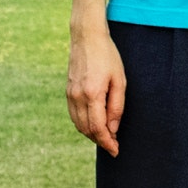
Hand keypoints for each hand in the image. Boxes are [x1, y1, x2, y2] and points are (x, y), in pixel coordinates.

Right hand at [67, 23, 125, 156]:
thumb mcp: (119, 80)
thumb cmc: (108, 56)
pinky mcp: (67, 91)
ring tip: (105, 137)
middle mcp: (78, 97)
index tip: (116, 150)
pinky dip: (83, 124)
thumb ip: (116, 106)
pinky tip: (93, 124)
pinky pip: (73, 115)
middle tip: (113, 145)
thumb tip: (112, 128)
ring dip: (91, 134)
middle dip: (100, 141)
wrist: (86, 37)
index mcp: (93, 95)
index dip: (107, 142)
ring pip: (78, 124)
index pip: (98, 128)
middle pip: (87, 129)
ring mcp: (70, 94)